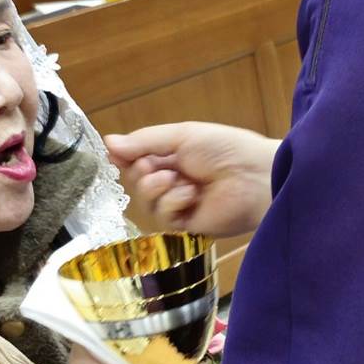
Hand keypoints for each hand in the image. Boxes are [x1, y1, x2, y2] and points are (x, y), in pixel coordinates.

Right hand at [104, 122, 277, 237]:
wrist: (255, 176)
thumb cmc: (225, 149)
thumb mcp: (182, 136)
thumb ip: (145, 141)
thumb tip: (108, 141)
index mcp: (173, 158)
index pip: (137, 160)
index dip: (126, 158)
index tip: (115, 155)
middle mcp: (174, 182)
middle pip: (137, 182)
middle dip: (143, 173)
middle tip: (159, 168)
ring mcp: (181, 206)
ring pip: (146, 203)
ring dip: (156, 188)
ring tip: (178, 180)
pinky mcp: (188, 227)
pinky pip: (163, 218)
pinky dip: (172, 203)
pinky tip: (190, 195)